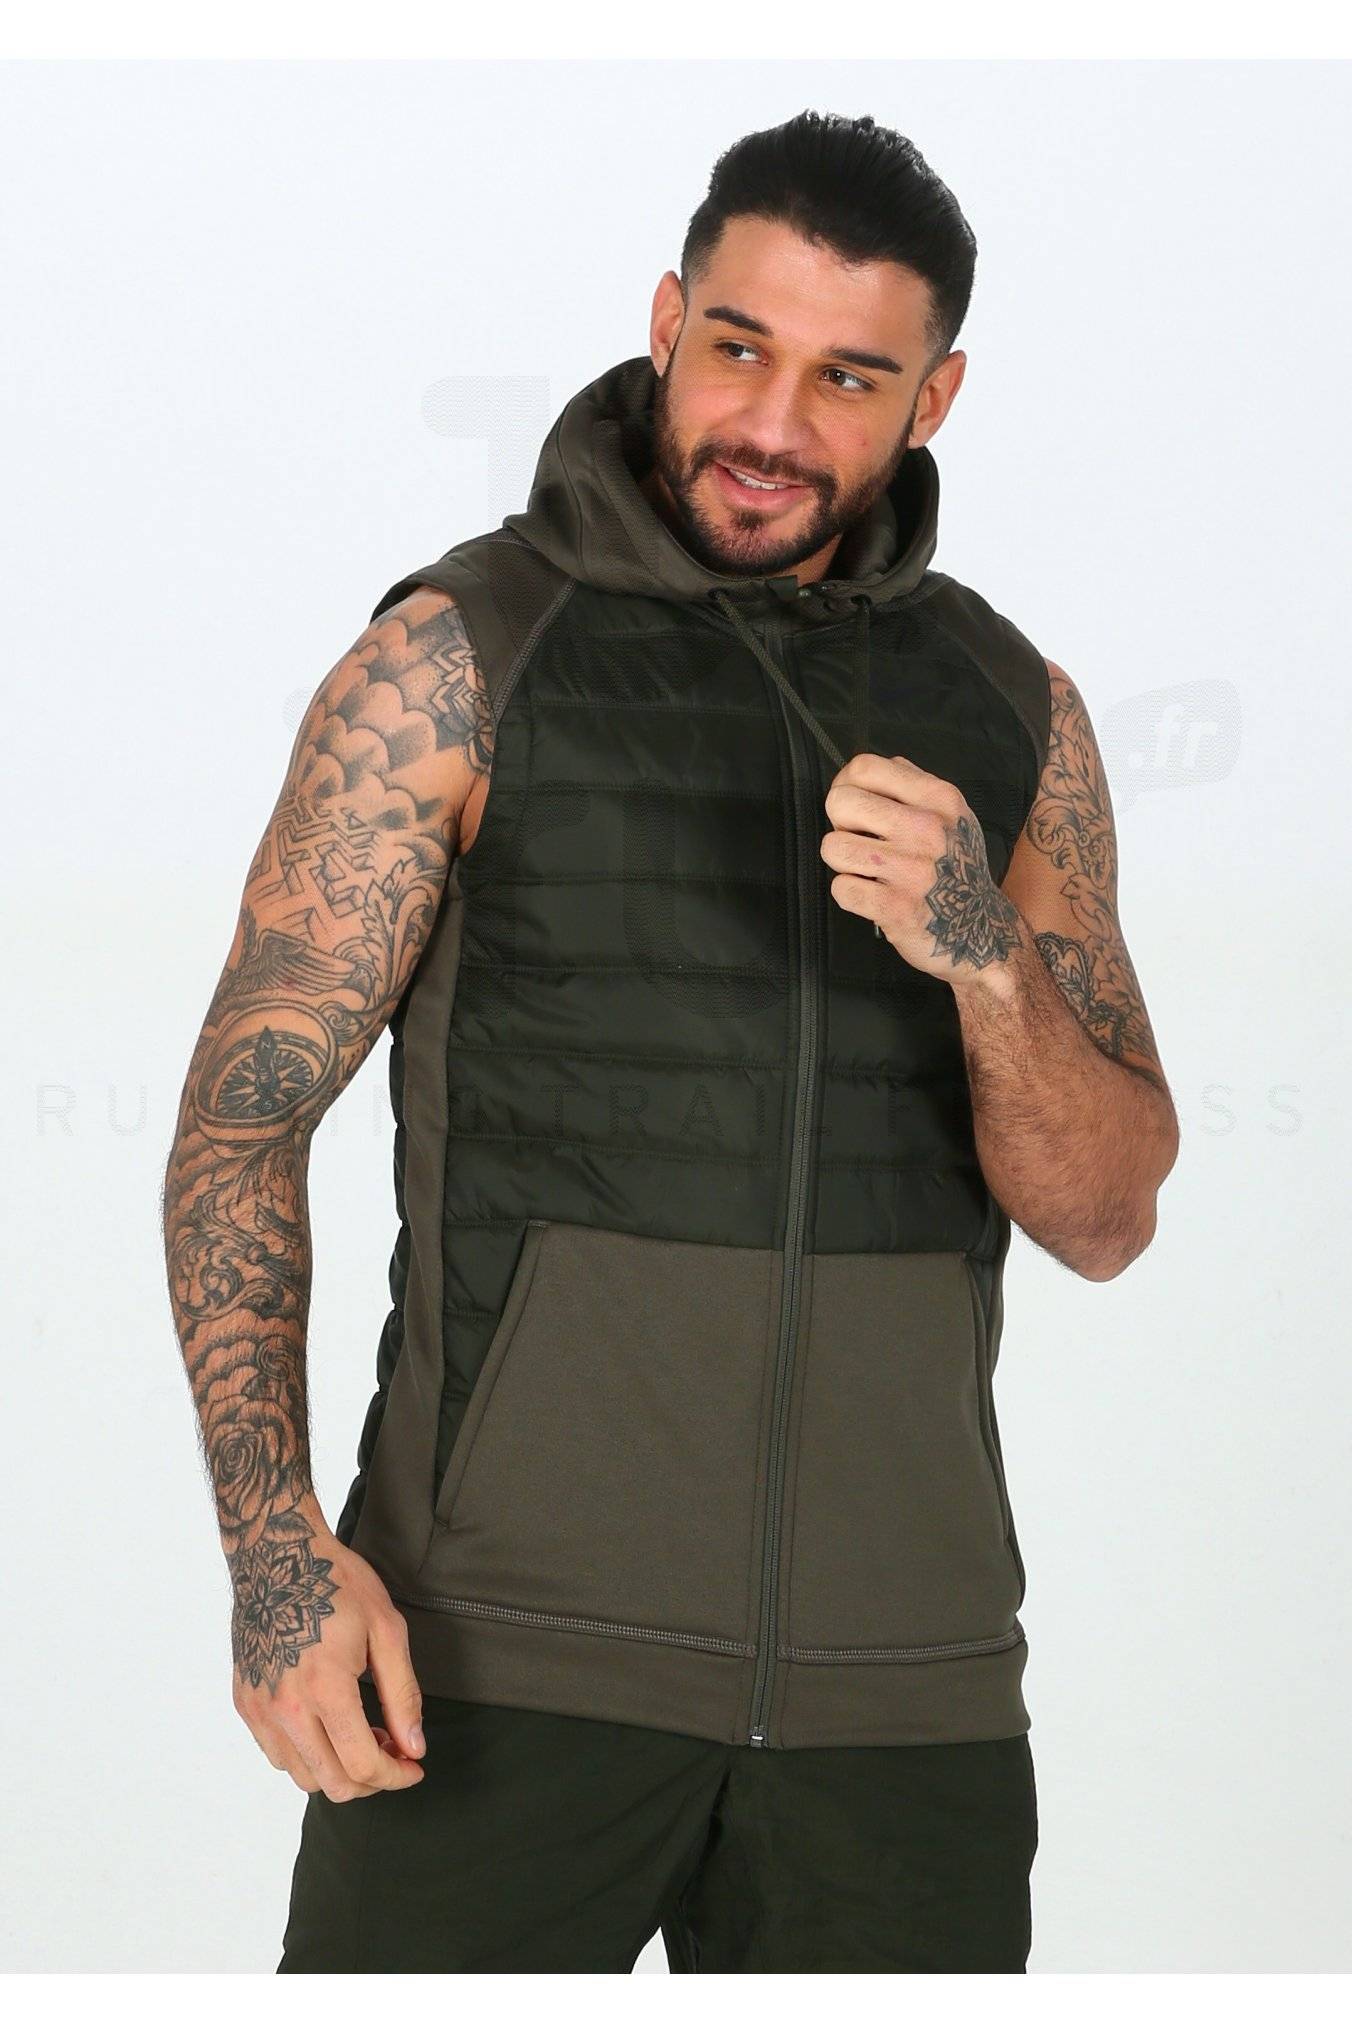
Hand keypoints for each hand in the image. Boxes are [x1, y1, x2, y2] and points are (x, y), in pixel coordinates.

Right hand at [229, 1501, 425, 1800]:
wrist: (276, 1554)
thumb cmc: (336, 1582)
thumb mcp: (386, 1629)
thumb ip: (402, 1695)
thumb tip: (414, 1747)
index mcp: (326, 1689)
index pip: (363, 1766)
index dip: (397, 1776)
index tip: (414, 1767)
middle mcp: (286, 1708)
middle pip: (333, 1784)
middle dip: (371, 1780)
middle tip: (393, 1752)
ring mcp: (259, 1709)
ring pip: (302, 1776)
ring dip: (338, 1770)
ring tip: (362, 1734)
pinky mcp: (245, 1702)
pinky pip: (277, 1754)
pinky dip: (308, 1755)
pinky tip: (329, 1725)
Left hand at [820, 752, 1021, 984]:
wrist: (981, 931)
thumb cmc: (957, 868)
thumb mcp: (952, 816)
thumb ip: (912, 786)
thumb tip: (865, 770)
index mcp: (938, 799)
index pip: (864, 767)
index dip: (846, 786)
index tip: (856, 809)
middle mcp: (927, 829)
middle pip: (840, 802)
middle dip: (840, 824)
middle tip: (861, 842)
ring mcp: (912, 869)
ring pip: (833, 846)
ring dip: (843, 862)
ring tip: (868, 871)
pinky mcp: (895, 907)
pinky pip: (841, 888)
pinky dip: (851, 895)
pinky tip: (873, 896)